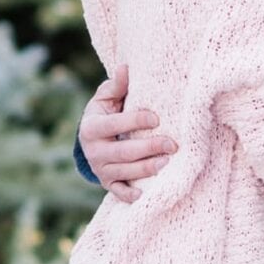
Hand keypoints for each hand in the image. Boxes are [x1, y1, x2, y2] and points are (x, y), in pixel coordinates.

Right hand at [80, 64, 176, 204]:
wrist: (91, 139)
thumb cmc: (105, 114)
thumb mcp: (105, 99)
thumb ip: (116, 86)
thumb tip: (126, 67)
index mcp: (91, 127)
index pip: (114, 125)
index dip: (134, 121)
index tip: (156, 118)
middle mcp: (94, 151)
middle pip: (122, 152)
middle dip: (148, 149)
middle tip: (172, 145)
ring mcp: (101, 169)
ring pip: (124, 173)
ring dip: (146, 169)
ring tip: (167, 163)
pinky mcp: (107, 183)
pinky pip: (119, 193)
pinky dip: (131, 196)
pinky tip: (147, 195)